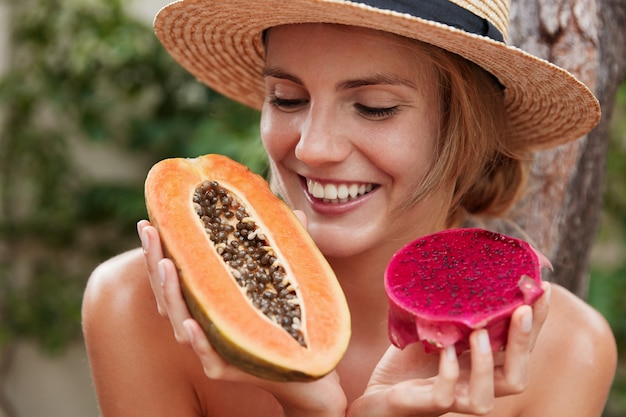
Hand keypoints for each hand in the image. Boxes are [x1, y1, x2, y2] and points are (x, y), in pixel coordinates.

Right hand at [136, 219, 346, 416]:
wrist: (303, 362)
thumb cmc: (286, 316)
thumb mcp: (281, 277)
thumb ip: (282, 246)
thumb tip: (293, 210)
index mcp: (207, 298)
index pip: (176, 270)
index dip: (161, 248)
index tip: (151, 219)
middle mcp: (202, 319)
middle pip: (167, 291)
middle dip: (155, 260)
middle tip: (150, 231)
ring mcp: (210, 345)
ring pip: (179, 320)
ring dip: (170, 293)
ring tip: (166, 266)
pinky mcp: (224, 367)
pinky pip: (206, 354)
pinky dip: (197, 339)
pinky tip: (189, 322)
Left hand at [349, 284, 550, 416]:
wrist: (377, 392)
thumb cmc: (409, 361)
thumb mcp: (434, 328)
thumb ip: (453, 309)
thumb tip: (466, 266)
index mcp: (483, 366)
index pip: (520, 348)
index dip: (536, 321)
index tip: (542, 289)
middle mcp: (475, 386)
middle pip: (517, 376)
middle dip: (524, 343)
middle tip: (522, 310)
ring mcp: (453, 399)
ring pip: (487, 398)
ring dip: (487, 365)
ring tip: (480, 333)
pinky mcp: (427, 405)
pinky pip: (444, 396)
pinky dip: (448, 373)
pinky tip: (445, 351)